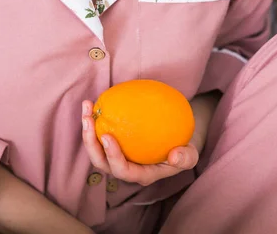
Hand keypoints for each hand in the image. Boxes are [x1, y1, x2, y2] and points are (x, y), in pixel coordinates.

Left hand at [81, 93, 217, 186]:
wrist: (175, 143)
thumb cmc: (181, 149)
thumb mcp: (189, 154)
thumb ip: (185, 158)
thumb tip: (175, 156)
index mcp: (140, 174)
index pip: (122, 170)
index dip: (112, 156)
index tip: (107, 136)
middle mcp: (124, 168)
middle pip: (101, 162)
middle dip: (90, 142)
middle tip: (89, 119)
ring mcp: (116, 156)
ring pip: (95, 148)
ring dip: (87, 128)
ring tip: (87, 107)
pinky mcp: (112, 143)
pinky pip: (98, 133)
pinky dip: (93, 119)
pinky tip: (92, 103)